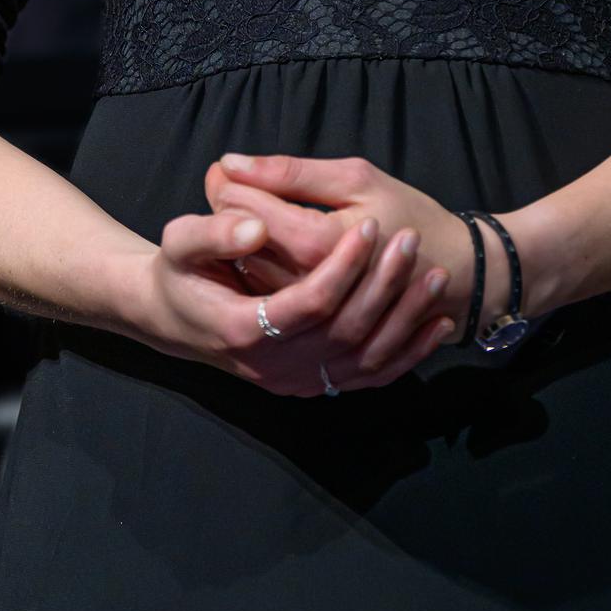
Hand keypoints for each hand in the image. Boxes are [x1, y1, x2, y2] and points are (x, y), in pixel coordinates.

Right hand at [130, 201, 456, 397]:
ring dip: (404, 319)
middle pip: (344, 330)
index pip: (308, 302)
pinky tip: (435, 324)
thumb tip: (256, 226)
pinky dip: (408, 353)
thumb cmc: (177, 274)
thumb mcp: (178, 243)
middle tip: (411, 241)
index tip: (368, 227)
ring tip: (433, 275)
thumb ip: (213, 232)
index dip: (342, 267)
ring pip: (364, 357)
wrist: (174, 320)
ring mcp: (296, 380)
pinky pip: (370, 376)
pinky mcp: (313, 383)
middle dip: (383, 285)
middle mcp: (273, 365)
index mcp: (243, 329)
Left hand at [206, 152, 507, 344]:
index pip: (244, 211)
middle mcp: (306, 288)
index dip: (225, 186)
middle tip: (233, 194)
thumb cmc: (408, 214)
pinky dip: (262, 285)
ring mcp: (311, 322)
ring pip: (251, 283)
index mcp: (315, 242)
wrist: (456, 274)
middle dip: (231, 217)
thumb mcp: (356, 178)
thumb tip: (228, 163)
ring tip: (252, 228)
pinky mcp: (319, 340)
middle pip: (240, 250)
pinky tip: (270, 267)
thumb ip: (290, 172)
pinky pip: (269, 308)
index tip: (224, 171)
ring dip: (243, 254)